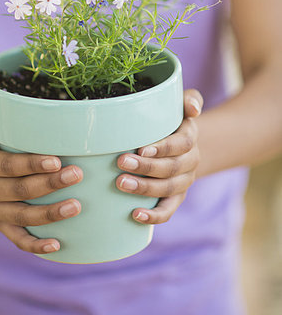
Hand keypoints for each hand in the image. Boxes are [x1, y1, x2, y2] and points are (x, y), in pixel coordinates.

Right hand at [0, 97, 82, 254]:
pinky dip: (35, 245)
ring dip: (49, 214)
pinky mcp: (1, 225)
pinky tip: (57, 244)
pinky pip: (17, 239)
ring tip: (76, 206)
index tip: (56, 160)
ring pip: (21, 217)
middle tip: (76, 175)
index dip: (30, 165)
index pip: (6, 166)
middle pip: (18, 191)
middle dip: (49, 185)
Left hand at [116, 89, 202, 224]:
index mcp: (189, 137)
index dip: (162, 148)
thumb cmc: (172, 119)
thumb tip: (193, 107)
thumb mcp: (181, 104)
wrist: (181, 144)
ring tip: (121, 184)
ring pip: (168, 189)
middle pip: (171, 168)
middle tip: (120, 162)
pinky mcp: (175, 197)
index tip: (141, 148)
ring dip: (144, 188)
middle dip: (145, 167)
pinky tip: (135, 215)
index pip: (181, 144)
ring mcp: (183, 181)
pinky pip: (168, 210)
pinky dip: (154, 216)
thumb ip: (189, 99)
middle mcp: (190, 161)